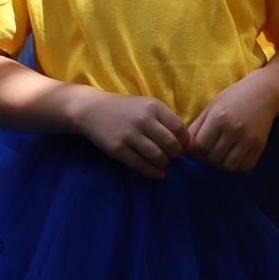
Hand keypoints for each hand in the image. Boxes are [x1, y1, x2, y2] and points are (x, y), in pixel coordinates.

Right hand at [74, 92, 189, 179]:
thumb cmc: (125, 109)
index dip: (184, 141)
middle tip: (173, 157)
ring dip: (165, 164)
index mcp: (154, 106)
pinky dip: (153, 173)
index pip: (179, 128)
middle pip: (170, 144)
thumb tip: (186, 141)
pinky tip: (157, 174)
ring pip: (157, 156)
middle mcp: (143, 120)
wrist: (92, 110)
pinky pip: (141, 165)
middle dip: (176, 154)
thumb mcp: (147, 105)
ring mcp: (129, 135)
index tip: (183, 146)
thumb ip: (164, 119)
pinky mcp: (118, 149)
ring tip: (164, 163)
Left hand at [187, 79, 276, 172]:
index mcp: (219, 118)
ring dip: (221, 163)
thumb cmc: (234, 97)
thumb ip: (197, 127)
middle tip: (209, 150)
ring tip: (222, 153)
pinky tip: (234, 156)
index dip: (194, 152)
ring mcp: (248, 139)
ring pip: (228, 166)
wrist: (264, 92)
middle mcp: (234, 129)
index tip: (196, 149)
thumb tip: (185, 149)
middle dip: (207, 157)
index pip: (200, 147)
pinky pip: (244, 167)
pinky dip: (236, 166)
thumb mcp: (211, 107)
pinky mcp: (260, 146)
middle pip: (213, 158)